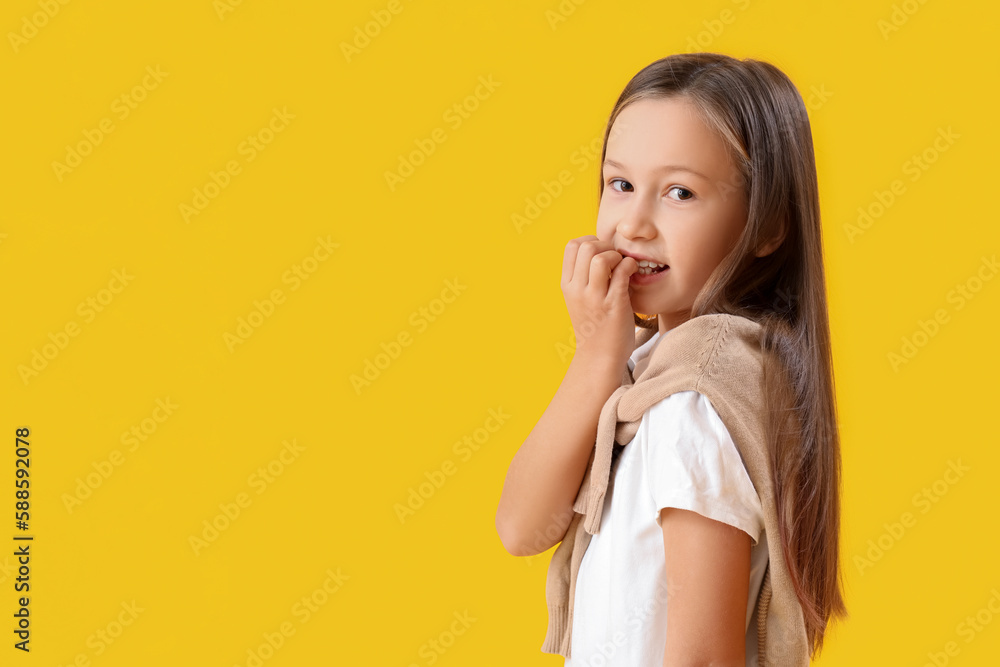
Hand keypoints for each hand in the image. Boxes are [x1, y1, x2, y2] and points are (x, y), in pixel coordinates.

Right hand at [560, 236, 638, 368]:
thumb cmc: (595, 325)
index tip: (602, 252)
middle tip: (615, 259)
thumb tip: (600, 248)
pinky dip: (629, 266)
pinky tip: (632, 273)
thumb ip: (583, 276)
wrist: (599, 357)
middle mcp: (576, 290)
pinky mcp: (613, 305)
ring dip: (616, 256)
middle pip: (586, 247)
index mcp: (566, 285)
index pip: (571, 246)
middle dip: (605, 246)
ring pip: (600, 258)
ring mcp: (594, 298)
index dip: (590, 240)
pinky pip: (621, 273)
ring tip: (622, 267)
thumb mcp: (579, 298)